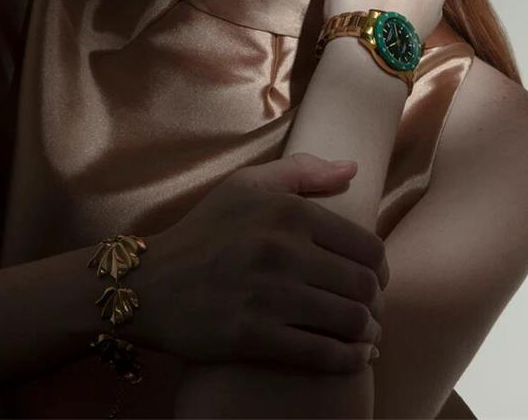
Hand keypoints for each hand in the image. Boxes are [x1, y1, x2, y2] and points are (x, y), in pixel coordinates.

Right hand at [135, 153, 386, 373]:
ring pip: (350, 320)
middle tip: (371, 310)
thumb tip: (353, 168)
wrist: (147, 282)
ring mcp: (269, 295)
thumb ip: (303, 171)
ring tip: (367, 336)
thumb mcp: (247, 185)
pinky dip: (349, 360)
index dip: (380, 268)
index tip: (374, 279)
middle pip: (364, 285)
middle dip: (376, 303)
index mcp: (289, 212)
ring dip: (368, 333)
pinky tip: (357, 358)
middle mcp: (283, 250)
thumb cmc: (205, 230)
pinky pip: (321, 353)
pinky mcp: (253, 336)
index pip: (366, 246)